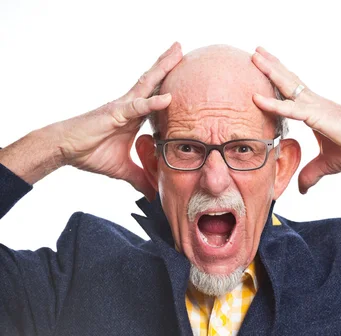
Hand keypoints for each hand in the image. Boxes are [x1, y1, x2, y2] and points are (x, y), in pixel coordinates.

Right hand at [54, 42, 182, 199]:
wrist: (67, 150)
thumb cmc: (91, 153)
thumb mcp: (123, 170)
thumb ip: (139, 179)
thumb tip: (153, 195)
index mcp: (134, 118)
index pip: (156, 100)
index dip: (170, 90)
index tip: (188, 82)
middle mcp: (130, 107)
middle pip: (154, 83)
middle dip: (168, 66)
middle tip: (183, 49)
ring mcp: (123, 107)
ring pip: (147, 85)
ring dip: (163, 68)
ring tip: (178, 52)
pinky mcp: (115, 113)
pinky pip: (136, 106)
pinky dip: (152, 102)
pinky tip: (168, 97)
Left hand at [252, 47, 340, 193]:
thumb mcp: (327, 165)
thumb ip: (311, 174)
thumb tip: (301, 189)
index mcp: (315, 111)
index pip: (292, 93)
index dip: (277, 82)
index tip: (263, 71)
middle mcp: (314, 104)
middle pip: (288, 81)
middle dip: (271, 66)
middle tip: (255, 53)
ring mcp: (316, 108)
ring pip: (288, 87)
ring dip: (270, 72)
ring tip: (255, 56)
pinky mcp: (318, 117)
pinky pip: (291, 110)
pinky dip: (273, 104)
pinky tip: (257, 98)